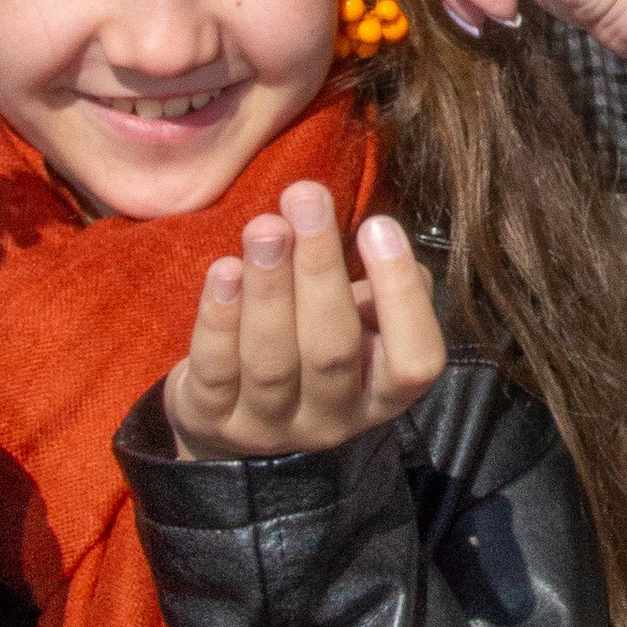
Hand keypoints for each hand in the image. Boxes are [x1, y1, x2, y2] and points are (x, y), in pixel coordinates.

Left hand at [164, 190, 445, 459]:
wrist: (232, 407)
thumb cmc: (310, 342)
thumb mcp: (358, 323)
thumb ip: (379, 286)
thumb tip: (382, 238)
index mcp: (382, 395)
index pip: (414, 363)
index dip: (400, 297)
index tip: (377, 224)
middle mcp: (332, 421)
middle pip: (332, 350)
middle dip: (319, 268)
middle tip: (306, 198)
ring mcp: (269, 428)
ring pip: (272, 360)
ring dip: (269, 286)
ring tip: (264, 227)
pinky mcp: (213, 421)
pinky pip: (217, 369)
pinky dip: (220, 318)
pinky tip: (224, 270)